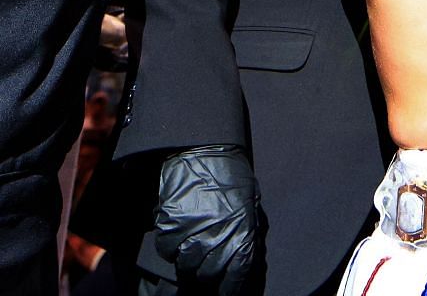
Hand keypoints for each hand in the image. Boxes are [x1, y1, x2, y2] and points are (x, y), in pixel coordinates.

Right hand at [152, 146, 260, 295]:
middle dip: (208, 273)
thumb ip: (247, 236)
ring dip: (189, 260)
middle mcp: (218, 238)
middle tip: (207, 262)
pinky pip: (168, 251)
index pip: (238, 275)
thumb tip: (246, 265)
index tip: (227, 292)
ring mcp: (192, 234)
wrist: (201, 154)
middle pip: (208, 275)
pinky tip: (182, 229)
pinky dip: (172, 246)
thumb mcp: (249, 206)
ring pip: (186, 267)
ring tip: (195, 242)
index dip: (232, 288)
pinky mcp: (170, 228)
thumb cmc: (230, 179)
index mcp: (243, 232)